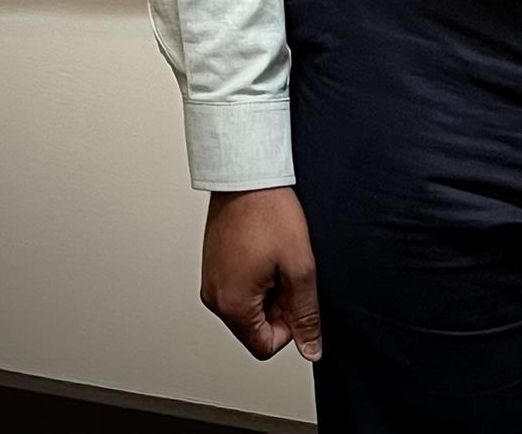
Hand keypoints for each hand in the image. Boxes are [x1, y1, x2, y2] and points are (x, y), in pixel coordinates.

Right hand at [201, 186, 321, 361]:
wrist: (246, 173)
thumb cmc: (268, 211)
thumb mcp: (299, 266)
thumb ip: (306, 313)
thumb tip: (311, 348)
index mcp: (231, 305)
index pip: (265, 346)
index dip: (290, 326)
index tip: (298, 294)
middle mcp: (214, 297)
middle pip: (255, 326)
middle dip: (279, 303)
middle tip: (288, 267)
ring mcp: (211, 280)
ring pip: (249, 305)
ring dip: (269, 288)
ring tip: (275, 253)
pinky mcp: (213, 265)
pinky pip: (239, 286)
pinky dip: (257, 274)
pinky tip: (264, 247)